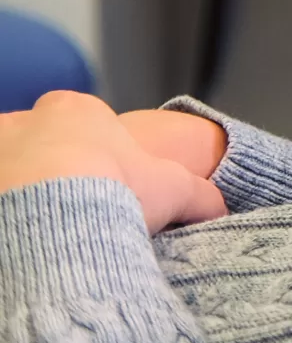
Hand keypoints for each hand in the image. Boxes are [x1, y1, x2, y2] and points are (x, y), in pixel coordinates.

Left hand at [0, 91, 225, 231]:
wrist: (51, 217)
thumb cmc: (111, 191)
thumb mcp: (172, 189)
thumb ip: (199, 194)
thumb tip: (219, 207)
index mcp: (76, 111)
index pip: (80, 124)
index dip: (91, 156)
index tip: (97, 187)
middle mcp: (28, 120)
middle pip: (37, 141)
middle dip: (47, 169)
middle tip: (62, 208)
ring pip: (8, 165)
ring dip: (18, 188)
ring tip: (35, 224)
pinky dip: (5, 208)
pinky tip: (17, 232)